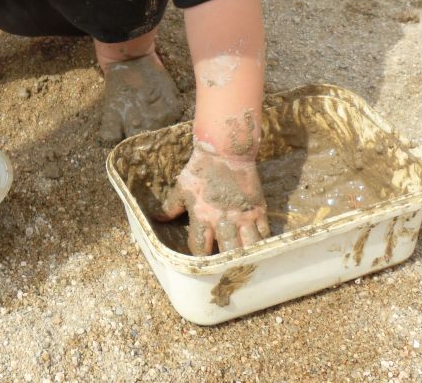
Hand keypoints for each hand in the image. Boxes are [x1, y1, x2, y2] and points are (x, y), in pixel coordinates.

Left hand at [155, 147, 269, 255]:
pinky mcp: (259, 209)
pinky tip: (258, 248)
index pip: (200, 249)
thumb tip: (157, 219)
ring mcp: (244, 216)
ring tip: (243, 264)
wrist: (225, 150)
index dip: (200, 258)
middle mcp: (224, 220)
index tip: (200, 260)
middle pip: (228, 254)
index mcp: (202, 216)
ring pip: (249, 248)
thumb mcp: (182, 187)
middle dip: (226, 264)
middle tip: (225, 270)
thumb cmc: (201, 168)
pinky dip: (261, 243)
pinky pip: (264, 234)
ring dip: (246, 257)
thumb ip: (170, 207)